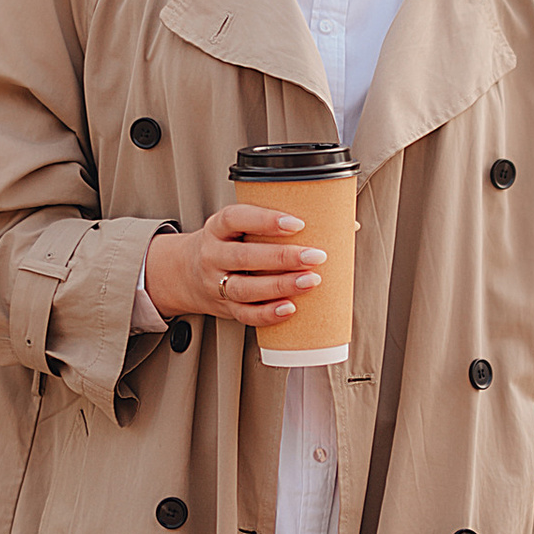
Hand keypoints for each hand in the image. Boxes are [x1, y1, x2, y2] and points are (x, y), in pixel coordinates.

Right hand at [144, 204, 323, 332]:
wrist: (185, 273)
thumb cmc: (229, 243)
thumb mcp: (241, 226)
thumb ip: (282, 222)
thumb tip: (348, 224)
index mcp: (218, 228)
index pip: (236, 218)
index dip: (265, 220)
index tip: (296, 223)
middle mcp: (213, 255)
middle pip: (245, 257)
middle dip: (282, 257)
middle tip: (315, 256)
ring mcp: (216, 283)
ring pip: (245, 288)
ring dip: (279, 286)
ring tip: (310, 281)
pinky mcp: (224, 307)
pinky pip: (245, 314)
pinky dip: (268, 314)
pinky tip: (290, 308)